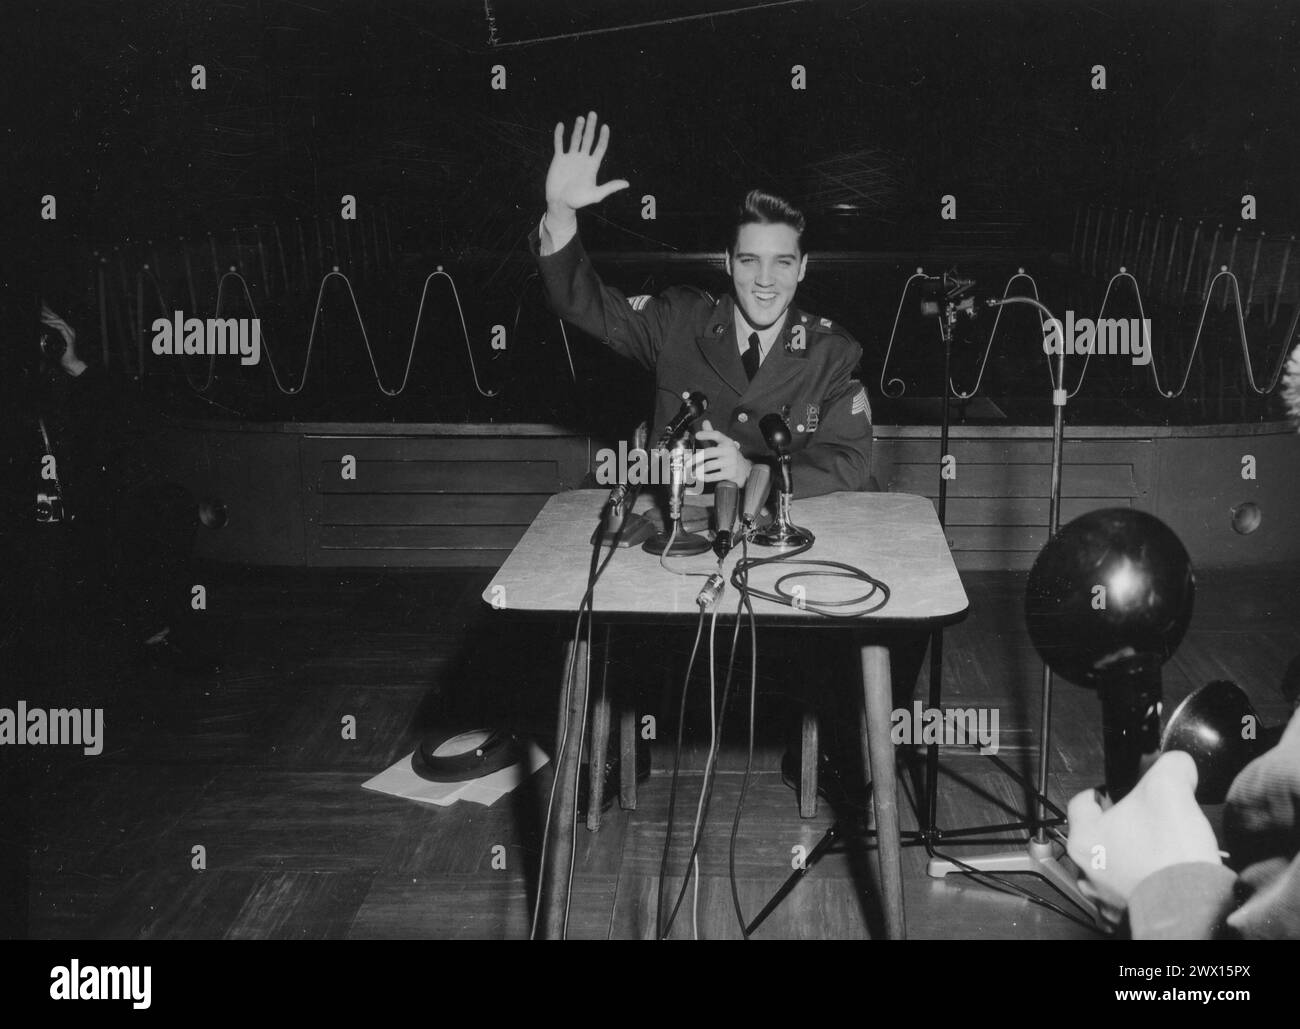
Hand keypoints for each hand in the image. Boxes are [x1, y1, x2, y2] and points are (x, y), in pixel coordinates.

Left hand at [41, 304, 85, 376]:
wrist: (70, 363)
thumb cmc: (63, 355)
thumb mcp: (54, 345)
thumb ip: (48, 339)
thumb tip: (38, 335)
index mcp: (66, 331)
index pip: (57, 319)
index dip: (49, 313)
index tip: (41, 308)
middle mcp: (69, 331)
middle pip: (58, 318)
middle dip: (48, 312)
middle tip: (40, 308)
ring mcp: (70, 334)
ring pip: (60, 322)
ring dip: (50, 318)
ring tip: (41, 315)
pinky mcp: (70, 339)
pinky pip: (61, 329)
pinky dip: (54, 325)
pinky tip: (47, 323)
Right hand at [545, 112, 629, 224]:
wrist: (560, 204)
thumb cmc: (578, 201)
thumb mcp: (596, 194)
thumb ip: (610, 187)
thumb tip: (627, 184)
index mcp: (592, 165)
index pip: (600, 147)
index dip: (603, 137)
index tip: (605, 127)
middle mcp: (582, 159)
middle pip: (588, 139)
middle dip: (591, 127)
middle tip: (593, 114)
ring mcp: (570, 158)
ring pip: (575, 139)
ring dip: (578, 129)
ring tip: (581, 118)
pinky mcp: (559, 159)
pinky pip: (559, 144)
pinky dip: (559, 135)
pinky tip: (561, 125)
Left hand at [693, 420, 751, 485]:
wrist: (746, 470)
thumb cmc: (730, 456)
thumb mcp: (724, 443)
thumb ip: (713, 434)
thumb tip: (705, 422)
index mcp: (727, 442)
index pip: (717, 435)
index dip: (707, 434)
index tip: (697, 435)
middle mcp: (729, 451)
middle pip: (708, 452)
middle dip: (695, 458)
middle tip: (687, 463)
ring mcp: (731, 462)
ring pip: (709, 465)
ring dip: (698, 469)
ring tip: (692, 472)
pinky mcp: (731, 473)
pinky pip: (714, 476)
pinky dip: (705, 477)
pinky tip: (700, 477)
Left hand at [1066, 751, 1221, 911]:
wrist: (1191, 907)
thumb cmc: (1170, 855)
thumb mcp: (1171, 789)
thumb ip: (1170, 767)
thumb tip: (1178, 764)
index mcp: (1084, 838)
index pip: (1080, 803)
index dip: (1101, 792)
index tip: (1114, 792)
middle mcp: (1086, 871)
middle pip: (1098, 836)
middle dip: (1121, 826)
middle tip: (1146, 822)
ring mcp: (1104, 898)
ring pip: (1112, 867)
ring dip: (1131, 858)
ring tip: (1158, 852)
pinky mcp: (1127, 918)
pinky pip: (1130, 893)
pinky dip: (1144, 884)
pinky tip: (1164, 877)